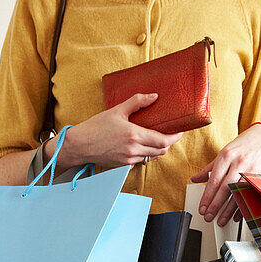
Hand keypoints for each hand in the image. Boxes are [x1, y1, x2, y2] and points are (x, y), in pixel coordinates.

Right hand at [45, 94, 183, 171]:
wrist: (80, 145)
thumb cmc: (96, 126)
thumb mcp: (117, 110)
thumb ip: (137, 102)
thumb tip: (154, 96)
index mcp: (134, 135)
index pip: (162, 141)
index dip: (174, 138)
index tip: (180, 132)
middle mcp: (133, 150)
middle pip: (160, 151)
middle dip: (168, 143)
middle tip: (170, 134)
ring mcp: (129, 160)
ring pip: (152, 157)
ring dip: (157, 149)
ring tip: (157, 139)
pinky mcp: (124, 165)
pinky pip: (141, 160)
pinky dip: (146, 154)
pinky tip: (142, 145)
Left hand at [190, 124, 260, 225]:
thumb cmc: (243, 147)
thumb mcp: (225, 153)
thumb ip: (210, 168)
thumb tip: (195, 178)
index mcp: (226, 156)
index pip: (214, 180)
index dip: (207, 197)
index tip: (202, 209)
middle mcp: (239, 162)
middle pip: (225, 189)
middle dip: (215, 205)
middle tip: (208, 217)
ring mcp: (251, 170)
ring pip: (238, 194)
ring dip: (228, 210)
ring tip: (221, 220)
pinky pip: (250, 195)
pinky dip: (243, 207)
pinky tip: (236, 216)